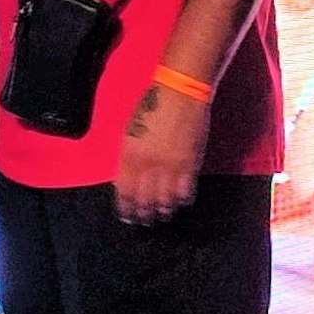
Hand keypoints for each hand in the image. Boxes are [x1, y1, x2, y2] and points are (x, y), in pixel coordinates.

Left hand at [114, 83, 209, 224]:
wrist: (179, 93)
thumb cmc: (151, 107)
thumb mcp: (129, 132)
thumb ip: (128, 158)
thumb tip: (127, 181)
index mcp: (128, 156)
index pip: (124, 192)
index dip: (126, 208)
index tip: (128, 216)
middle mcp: (146, 165)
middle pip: (144, 201)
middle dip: (144, 215)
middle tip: (146, 221)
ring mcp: (169, 167)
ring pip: (165, 201)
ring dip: (163, 211)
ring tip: (163, 215)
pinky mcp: (190, 166)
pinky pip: (185, 193)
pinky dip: (182, 200)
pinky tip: (180, 201)